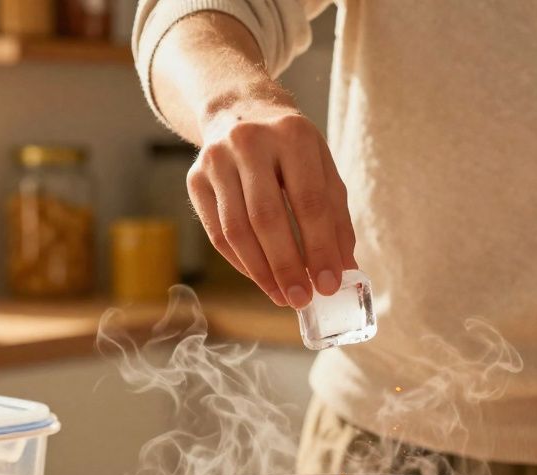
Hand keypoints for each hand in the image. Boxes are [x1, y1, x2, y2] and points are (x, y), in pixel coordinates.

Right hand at [186, 90, 355, 307]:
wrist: (241, 113)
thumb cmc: (291, 151)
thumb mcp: (322, 170)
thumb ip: (335, 219)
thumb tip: (342, 271)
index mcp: (293, 135)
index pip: (309, 201)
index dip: (320, 248)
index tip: (329, 284)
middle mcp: (250, 142)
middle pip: (267, 218)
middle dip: (287, 266)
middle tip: (302, 299)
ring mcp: (216, 159)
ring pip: (236, 230)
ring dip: (261, 271)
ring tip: (282, 296)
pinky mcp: (195, 179)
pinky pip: (217, 233)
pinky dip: (241, 262)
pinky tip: (260, 277)